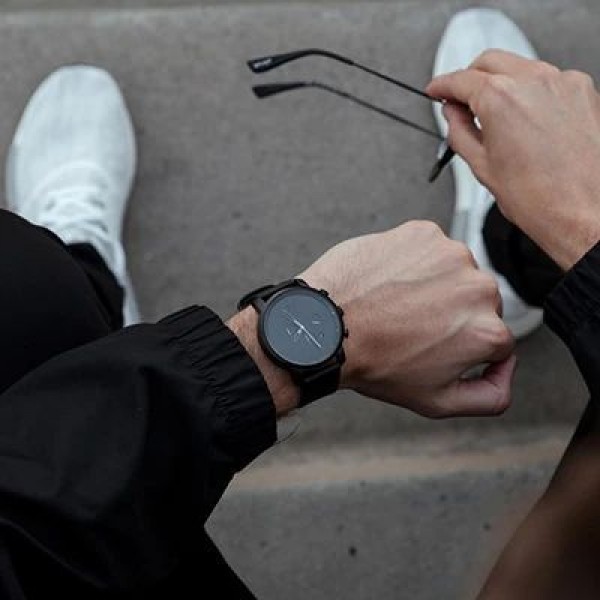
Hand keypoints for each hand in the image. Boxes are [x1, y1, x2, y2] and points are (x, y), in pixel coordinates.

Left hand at [300, 220, 515, 418]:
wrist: (327, 326)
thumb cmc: (375, 363)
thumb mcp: (437, 402)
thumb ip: (491, 397)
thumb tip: (506, 371)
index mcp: (488, 331)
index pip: (495, 339)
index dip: (463, 347)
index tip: (433, 347)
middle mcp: (479, 288)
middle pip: (477, 303)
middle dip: (452, 315)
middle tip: (412, 328)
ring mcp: (451, 255)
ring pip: (455, 273)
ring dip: (435, 285)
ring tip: (398, 304)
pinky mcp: (424, 233)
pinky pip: (429, 249)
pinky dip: (413, 262)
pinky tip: (390, 282)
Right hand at [426, 50, 599, 269]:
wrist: (583, 212)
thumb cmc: (540, 198)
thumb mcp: (482, 166)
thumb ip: (459, 132)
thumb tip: (453, 116)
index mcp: (501, 99)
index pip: (461, 79)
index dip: (442, 86)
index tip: (437, 90)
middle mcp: (534, 82)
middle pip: (490, 63)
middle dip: (470, 78)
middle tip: (460, 101)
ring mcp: (562, 83)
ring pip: (520, 68)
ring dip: (502, 84)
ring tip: (495, 117)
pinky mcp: (583, 92)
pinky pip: (548, 81)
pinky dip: (531, 93)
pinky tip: (526, 120)